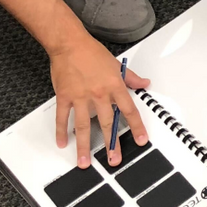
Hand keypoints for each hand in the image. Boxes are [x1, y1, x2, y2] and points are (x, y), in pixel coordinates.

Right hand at [50, 36, 150, 169]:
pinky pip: (63, 118)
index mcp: (114, 86)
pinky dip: (62, 131)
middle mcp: (99, 94)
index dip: (136, 127)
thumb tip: (144, 84)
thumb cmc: (92, 52)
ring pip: (84, 126)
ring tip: (85, 162)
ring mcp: (81, 97)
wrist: (70, 44)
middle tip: (114, 160)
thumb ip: (131, 78)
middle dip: (111, 144)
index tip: (141, 140)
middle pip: (107, 123)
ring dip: (84, 146)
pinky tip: (62, 143)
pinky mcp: (65, 97)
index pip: (129, 110)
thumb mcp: (116, 65)